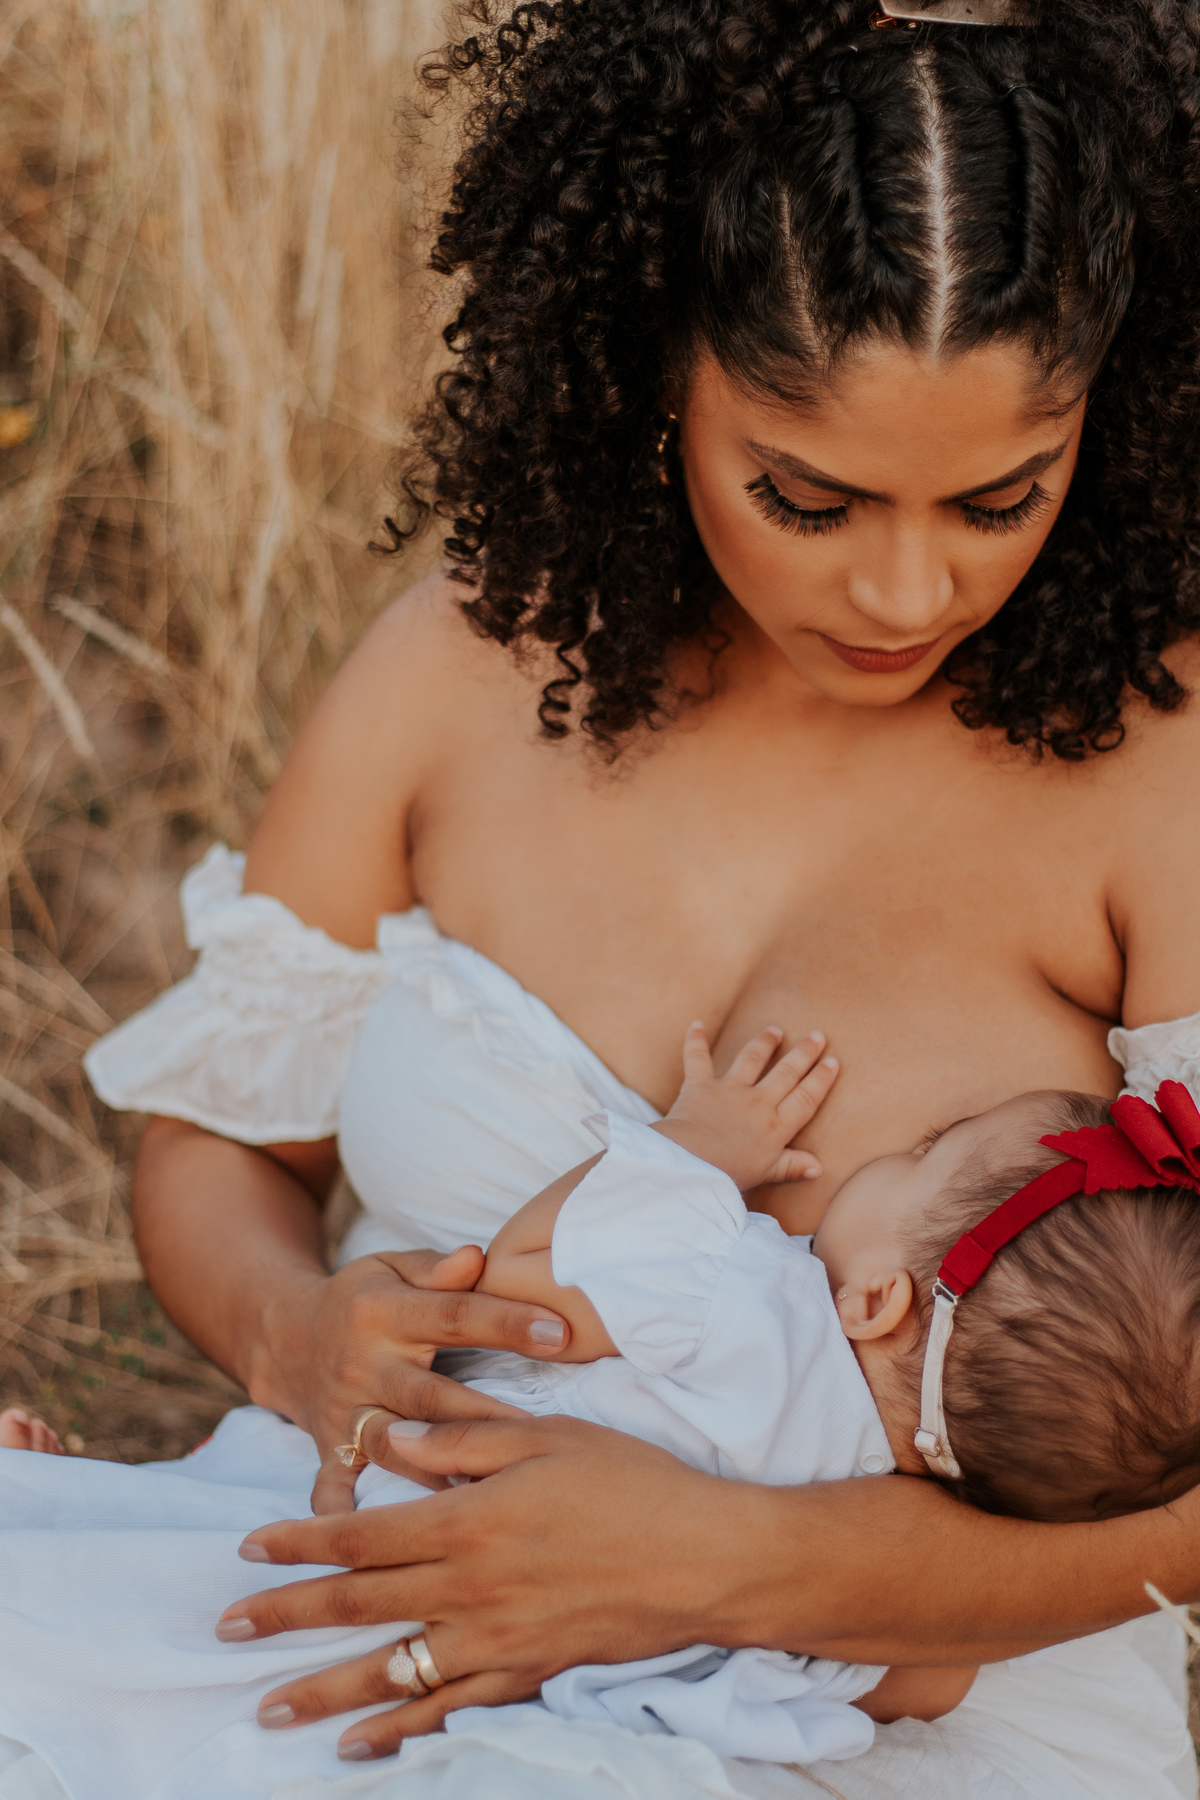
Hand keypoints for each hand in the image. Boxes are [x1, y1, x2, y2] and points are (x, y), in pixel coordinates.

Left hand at [223, 1414, 759, 1761]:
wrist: (706, 1558)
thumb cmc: (631, 1483)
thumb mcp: (546, 1436)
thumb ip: (459, 1440)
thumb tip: (385, 1440)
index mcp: (469, 1518)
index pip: (362, 1534)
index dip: (301, 1543)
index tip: (248, 1551)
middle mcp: (470, 1586)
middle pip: (360, 1605)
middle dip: (286, 1616)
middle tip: (225, 1627)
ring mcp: (497, 1639)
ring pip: (392, 1670)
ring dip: (324, 1689)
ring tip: (268, 1709)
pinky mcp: (528, 1672)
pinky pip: (450, 1709)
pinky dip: (401, 1731)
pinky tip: (360, 1746)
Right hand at [264, 1246, 571, 1513]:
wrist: (284, 1338)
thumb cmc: (361, 1298)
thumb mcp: (391, 1267)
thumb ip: (436, 1268)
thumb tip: (478, 1257)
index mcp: (383, 1312)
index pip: (453, 1315)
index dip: (505, 1322)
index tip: (558, 1331)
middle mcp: (363, 1366)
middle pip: (428, 1394)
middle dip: (482, 1411)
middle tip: (537, 1428)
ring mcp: (345, 1414)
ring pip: (394, 1448)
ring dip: (436, 1472)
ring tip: (489, 1493)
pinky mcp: (328, 1450)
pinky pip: (334, 1490)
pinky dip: (350, 1519)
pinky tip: (386, 1545)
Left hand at [655, 1023, 838, 1189]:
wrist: (691, 1164)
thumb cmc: (728, 1173)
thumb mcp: (766, 1172)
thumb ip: (792, 1166)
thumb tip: (820, 1168)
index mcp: (775, 1126)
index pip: (805, 1098)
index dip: (821, 1079)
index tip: (833, 1062)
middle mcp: (757, 1102)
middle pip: (786, 1073)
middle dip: (804, 1053)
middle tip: (817, 1036)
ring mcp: (730, 1090)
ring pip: (752, 1058)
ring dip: (765, 1042)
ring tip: (775, 1030)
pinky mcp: (701, 1085)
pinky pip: (698, 1058)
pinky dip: (696, 1040)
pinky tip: (698, 1025)